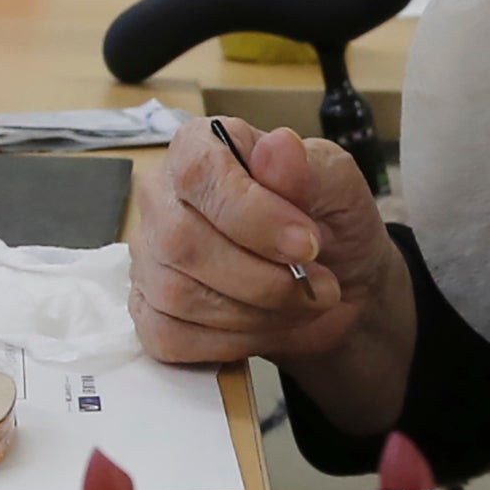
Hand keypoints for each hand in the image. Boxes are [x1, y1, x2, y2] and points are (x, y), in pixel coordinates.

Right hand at [132, 116, 404, 395]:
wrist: (338, 288)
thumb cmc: (331, 226)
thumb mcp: (340, 188)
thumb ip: (311, 168)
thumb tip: (278, 146)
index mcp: (200, 148)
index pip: (199, 174)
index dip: (253, 216)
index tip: (306, 244)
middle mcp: (162, 198)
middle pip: (182, 241)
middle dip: (263, 277)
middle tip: (318, 283)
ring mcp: (149, 258)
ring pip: (179, 296)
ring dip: (257, 312)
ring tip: (300, 302)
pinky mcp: (149, 312)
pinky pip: (171, 338)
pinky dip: (231, 342)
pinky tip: (264, 326)